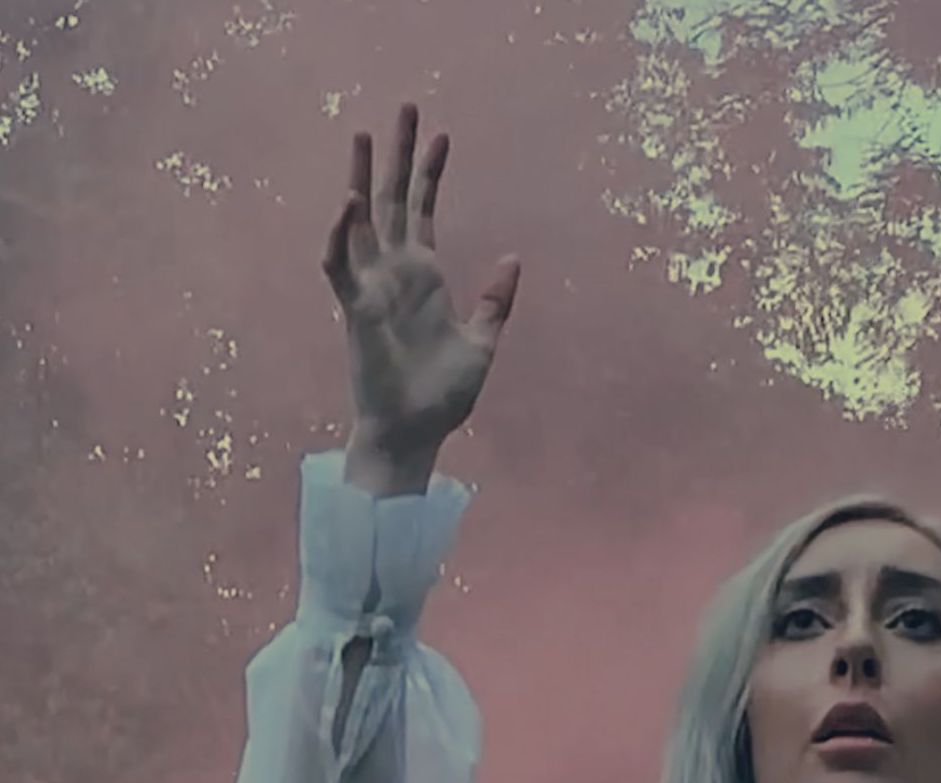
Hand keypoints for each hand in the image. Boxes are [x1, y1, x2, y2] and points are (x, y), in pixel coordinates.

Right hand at [322, 103, 520, 462]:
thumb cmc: (443, 395)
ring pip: (360, 220)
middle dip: (397, 153)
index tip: (443, 133)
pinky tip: (348, 201)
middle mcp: (396, 274)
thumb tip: (513, 256)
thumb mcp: (482, 342)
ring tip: (361, 133)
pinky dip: (341, 233)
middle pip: (392, 199)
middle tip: (404, 106)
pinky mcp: (355, 310)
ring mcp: (373, 288)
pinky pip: (340, 265)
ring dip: (360, 177)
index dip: (431, 172)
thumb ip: (496, 301)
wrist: (415, 433)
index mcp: (425, 277)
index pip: (424, 210)